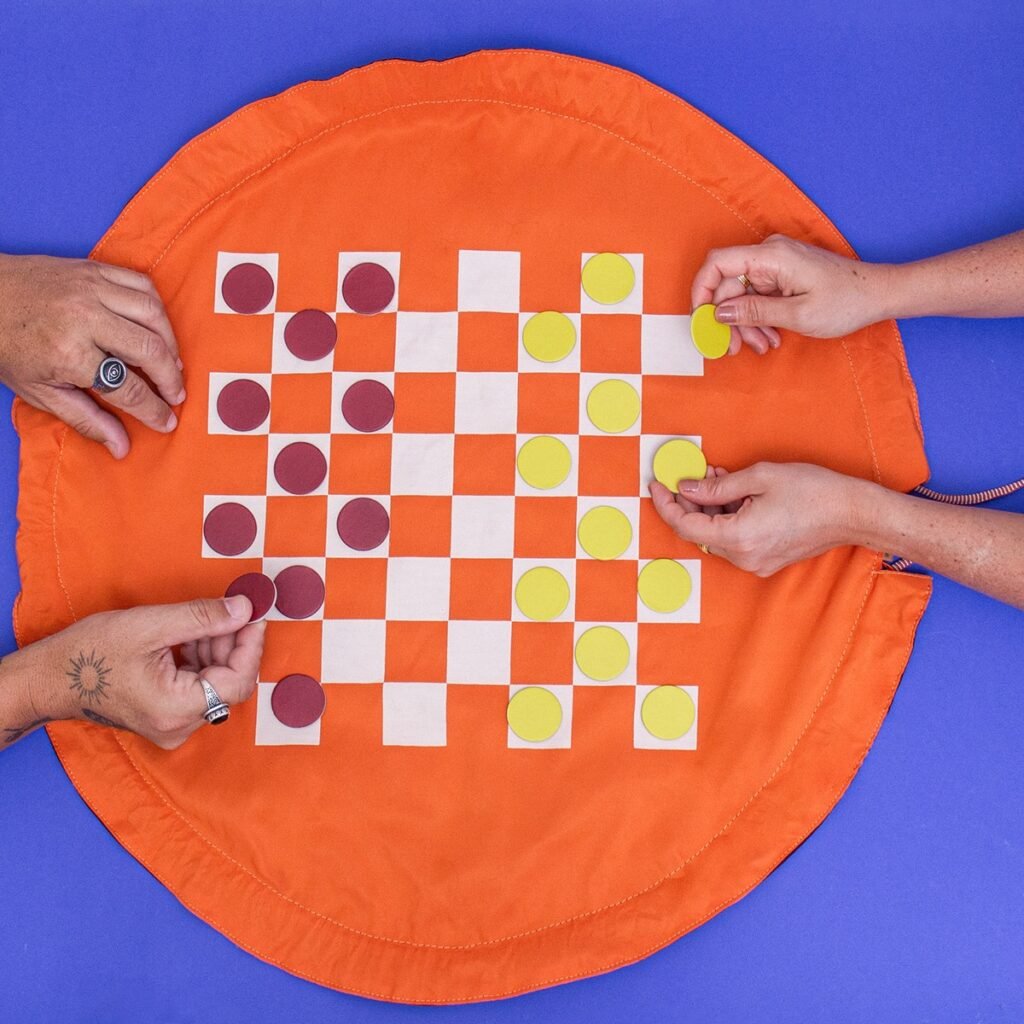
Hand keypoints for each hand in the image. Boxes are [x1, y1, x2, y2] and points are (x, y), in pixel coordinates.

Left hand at [0, 253, 184, 457]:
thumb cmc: (5, 344)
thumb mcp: (38, 391)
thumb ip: (85, 419)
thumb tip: (121, 447)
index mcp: (68, 353)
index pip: (128, 388)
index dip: (153, 410)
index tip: (167, 421)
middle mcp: (85, 318)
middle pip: (150, 350)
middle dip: (171, 378)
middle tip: (176, 394)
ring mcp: (91, 288)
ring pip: (153, 314)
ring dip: (171, 342)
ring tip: (171, 362)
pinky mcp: (93, 269)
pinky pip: (142, 284)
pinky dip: (157, 308)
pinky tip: (157, 327)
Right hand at [19, 596, 264, 749]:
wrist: (50, 678)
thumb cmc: (91, 653)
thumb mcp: (151, 625)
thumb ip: (203, 618)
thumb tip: (245, 609)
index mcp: (176, 709)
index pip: (238, 681)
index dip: (251, 646)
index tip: (255, 615)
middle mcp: (178, 727)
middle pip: (228, 683)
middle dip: (231, 644)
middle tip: (226, 611)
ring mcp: (171, 727)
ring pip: (215, 685)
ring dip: (214, 650)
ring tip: (197, 623)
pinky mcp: (165, 719)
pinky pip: (197, 689)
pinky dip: (199, 662)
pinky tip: (187, 639)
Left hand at [649, 462, 866, 575]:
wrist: (852, 513)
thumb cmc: (813, 491)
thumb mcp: (760, 477)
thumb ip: (716, 486)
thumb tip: (686, 488)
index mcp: (739, 537)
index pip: (685, 525)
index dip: (666, 504)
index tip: (657, 485)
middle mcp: (744, 557)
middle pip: (700, 531)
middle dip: (692, 502)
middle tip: (696, 473)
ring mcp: (756, 563)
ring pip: (717, 535)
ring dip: (712, 508)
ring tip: (720, 477)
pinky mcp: (767, 561)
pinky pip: (736, 540)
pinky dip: (729, 517)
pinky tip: (735, 493)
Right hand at [691, 234, 890, 353]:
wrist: (879, 294)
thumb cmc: (846, 301)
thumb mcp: (797, 314)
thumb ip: (754, 312)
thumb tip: (719, 312)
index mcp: (771, 257)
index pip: (717, 263)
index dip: (702, 291)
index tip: (701, 320)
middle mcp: (769, 255)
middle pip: (728, 286)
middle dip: (730, 320)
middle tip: (735, 348)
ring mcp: (775, 264)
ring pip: (742, 296)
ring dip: (746, 324)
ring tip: (763, 346)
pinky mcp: (782, 275)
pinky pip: (757, 297)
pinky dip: (759, 319)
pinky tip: (771, 337)